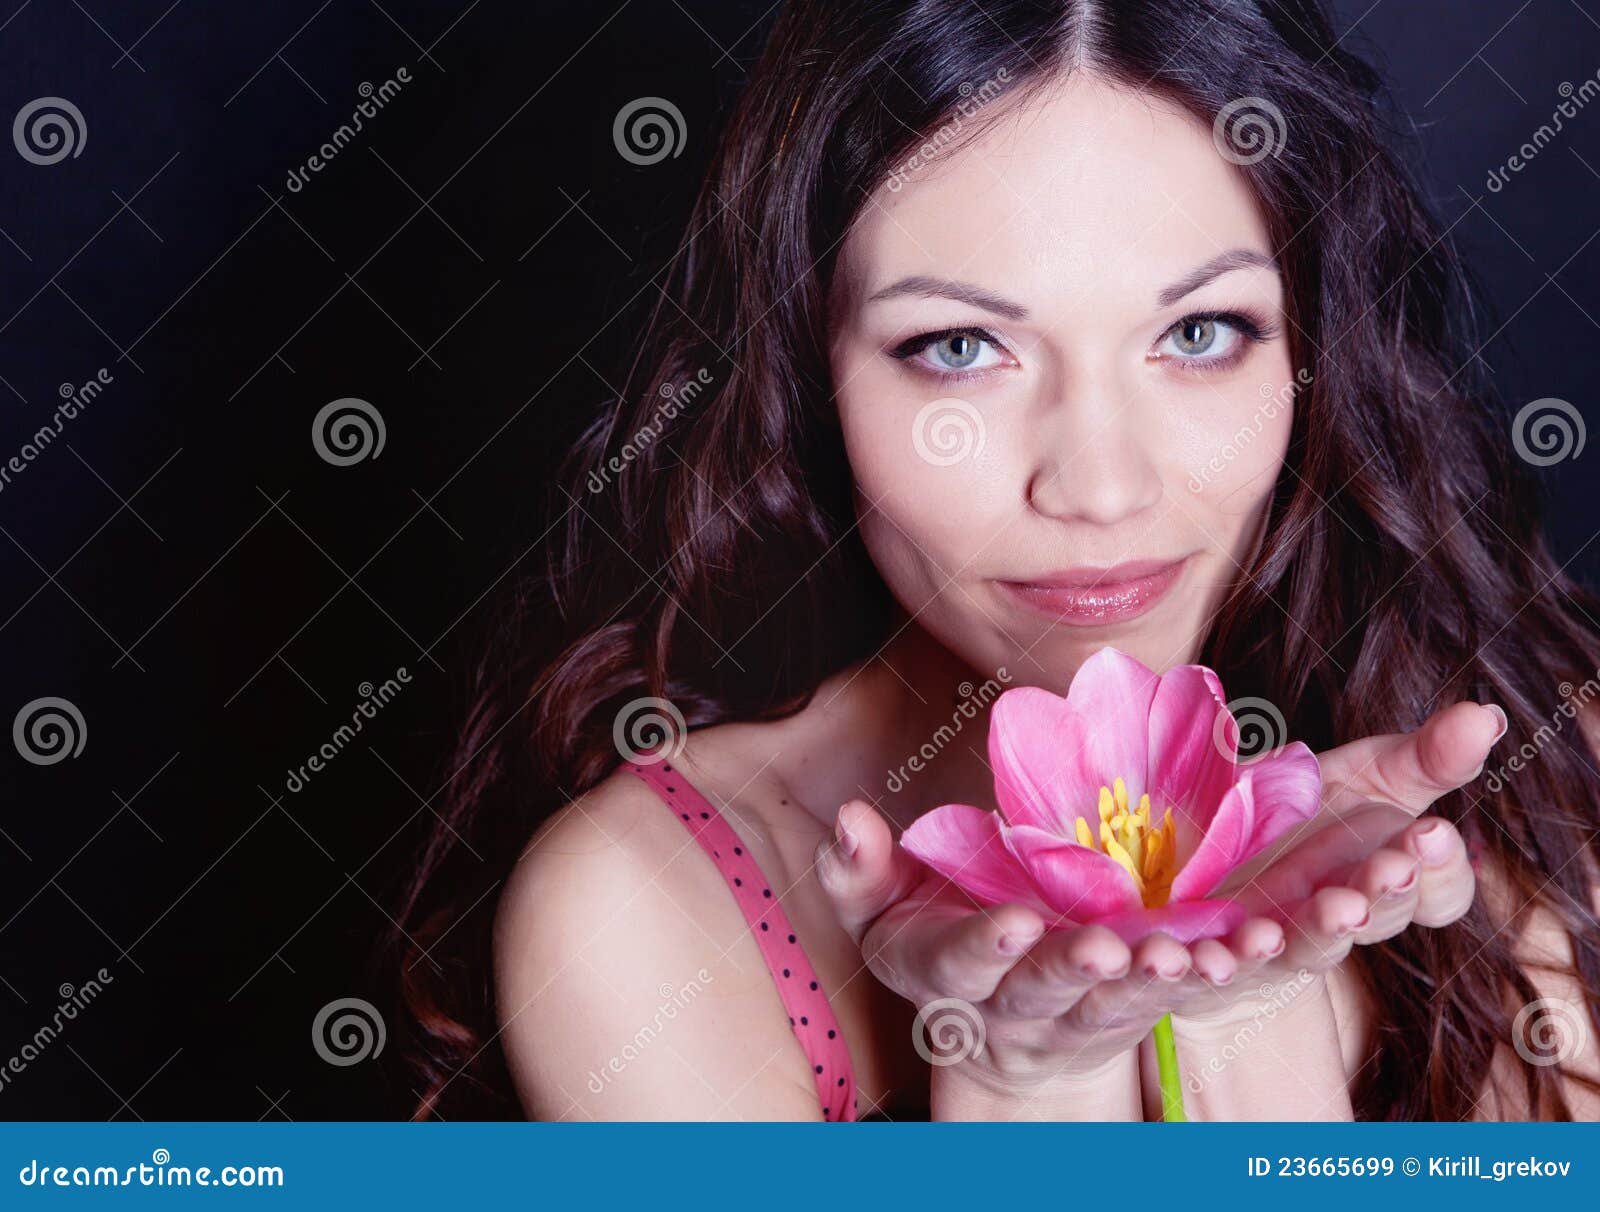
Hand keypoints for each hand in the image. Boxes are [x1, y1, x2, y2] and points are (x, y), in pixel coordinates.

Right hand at [815, 800, 1222, 1094]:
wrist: (987, 1024)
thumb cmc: (925, 935)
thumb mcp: (876, 909)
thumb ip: (857, 871)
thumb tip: (851, 818)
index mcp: (944, 972)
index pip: (959, 964)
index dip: (984, 947)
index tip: (1011, 920)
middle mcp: (1009, 1006)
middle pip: (1040, 993)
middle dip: (1069, 972)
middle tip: (1103, 949)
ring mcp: (1072, 1017)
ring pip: (1114, 1007)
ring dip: (1149, 983)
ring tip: (1184, 957)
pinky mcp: (1129, 1015)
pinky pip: (1169, 1003)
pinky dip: (1204, 980)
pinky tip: (1239, 952)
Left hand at [1163, 699, 1500, 1026]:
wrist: (1216, 857)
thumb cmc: (1306, 817)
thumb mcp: (1363, 777)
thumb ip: (1423, 758)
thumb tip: (1484, 718)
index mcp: (1385, 875)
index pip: (1438, 891)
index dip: (1441, 872)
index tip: (1432, 833)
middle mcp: (1342, 915)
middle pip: (1377, 917)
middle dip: (1386, 895)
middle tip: (1390, 869)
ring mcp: (1281, 939)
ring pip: (1310, 945)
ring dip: (1321, 930)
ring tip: (1333, 910)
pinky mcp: (1219, 953)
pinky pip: (1220, 964)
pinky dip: (1221, 961)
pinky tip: (1215, 956)